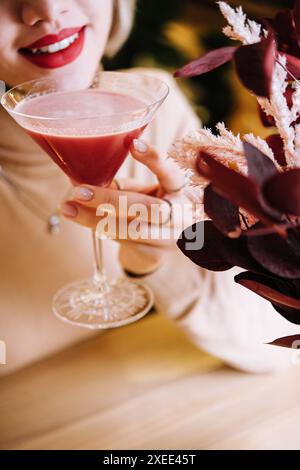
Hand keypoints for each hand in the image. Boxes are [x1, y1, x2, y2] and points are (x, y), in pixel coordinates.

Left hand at [61, 139, 192, 274]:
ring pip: (133, 230)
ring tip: (69, 209)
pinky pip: (126, 244)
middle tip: (79, 191)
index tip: (132, 144)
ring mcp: (170, 239)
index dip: (155, 160)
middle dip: (110, 199)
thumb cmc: (147, 209)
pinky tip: (84, 221)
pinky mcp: (156, 256)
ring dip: (96, 219)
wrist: (161, 244)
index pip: (171, 174)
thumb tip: (83, 177)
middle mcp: (180, 216)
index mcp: (179, 191)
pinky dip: (102, 230)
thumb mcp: (141, 193)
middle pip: (147, 208)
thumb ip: (122, 186)